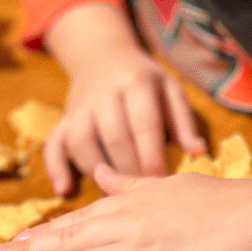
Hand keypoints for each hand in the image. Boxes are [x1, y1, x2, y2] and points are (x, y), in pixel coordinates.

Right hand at [45, 43, 205, 192]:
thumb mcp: (169, 89)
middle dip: (129, 171)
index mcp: (136, 83)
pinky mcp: (64, 118)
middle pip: (114, 138)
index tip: (163, 185)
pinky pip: (53, 143)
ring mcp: (80, 106)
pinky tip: (64, 189)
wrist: (103, 53)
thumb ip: (184, 120)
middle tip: (144, 197)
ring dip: (98, 172)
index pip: (144, 125)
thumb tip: (199, 151)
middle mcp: (105, 93)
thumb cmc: (144, 79)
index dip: (153, 158)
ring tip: (114, 193)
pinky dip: (55, 167)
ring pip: (81, 142)